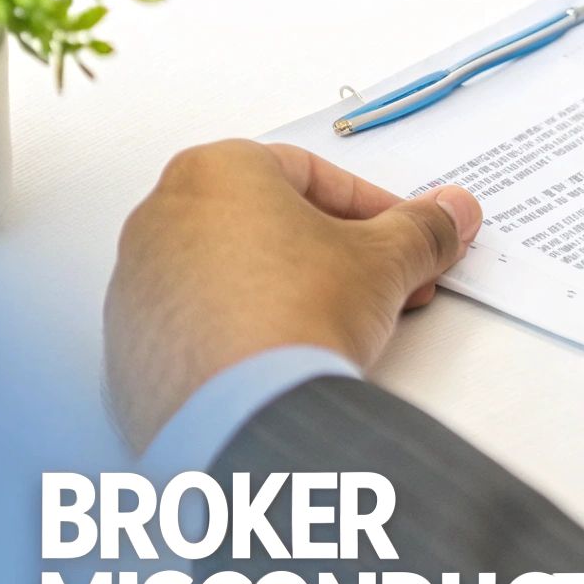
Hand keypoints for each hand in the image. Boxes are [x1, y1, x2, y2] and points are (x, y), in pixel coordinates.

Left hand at [105, 140, 482, 450]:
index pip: (312, 172)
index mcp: (215, 171)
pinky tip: (289, 357)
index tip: (404, 236)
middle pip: (269, 218)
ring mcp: (139, 282)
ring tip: (340, 325)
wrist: (245, 412)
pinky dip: (247, 328)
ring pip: (233, 269)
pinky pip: (201, 320)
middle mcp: (162, 215)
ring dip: (292, 287)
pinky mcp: (133, 343)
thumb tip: (450, 213)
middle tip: (384, 282)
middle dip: (337, 250)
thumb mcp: (386, 261)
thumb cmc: (296, 315)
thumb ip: (422, 229)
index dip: (373, 207)